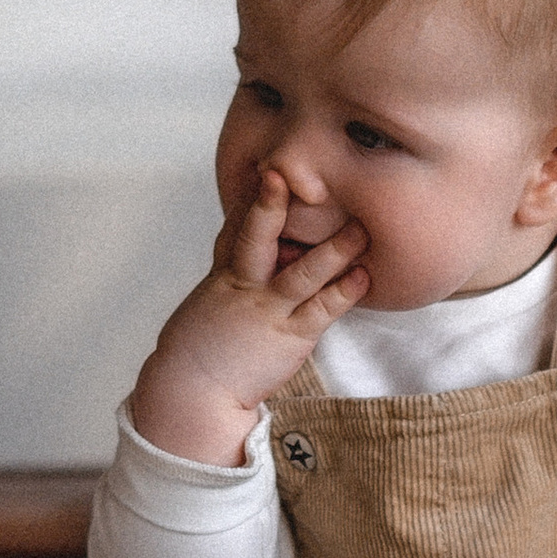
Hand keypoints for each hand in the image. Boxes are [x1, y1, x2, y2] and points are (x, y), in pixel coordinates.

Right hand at [127, 172, 368, 465]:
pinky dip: (343, 293)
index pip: (238, 223)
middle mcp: (243, 284)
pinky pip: (320, 311)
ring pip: (300, 274)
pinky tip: (362, 278)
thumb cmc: (207, 340)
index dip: (253, 194)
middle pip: (254, 237)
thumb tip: (256, 229)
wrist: (194, 391)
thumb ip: (238, 261)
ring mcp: (267, 310)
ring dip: (332, 251)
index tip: (269, 166)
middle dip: (269, 206)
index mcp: (224, 269)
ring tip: (360, 230)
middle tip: (285, 175)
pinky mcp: (289, 337)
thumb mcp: (213, 292)